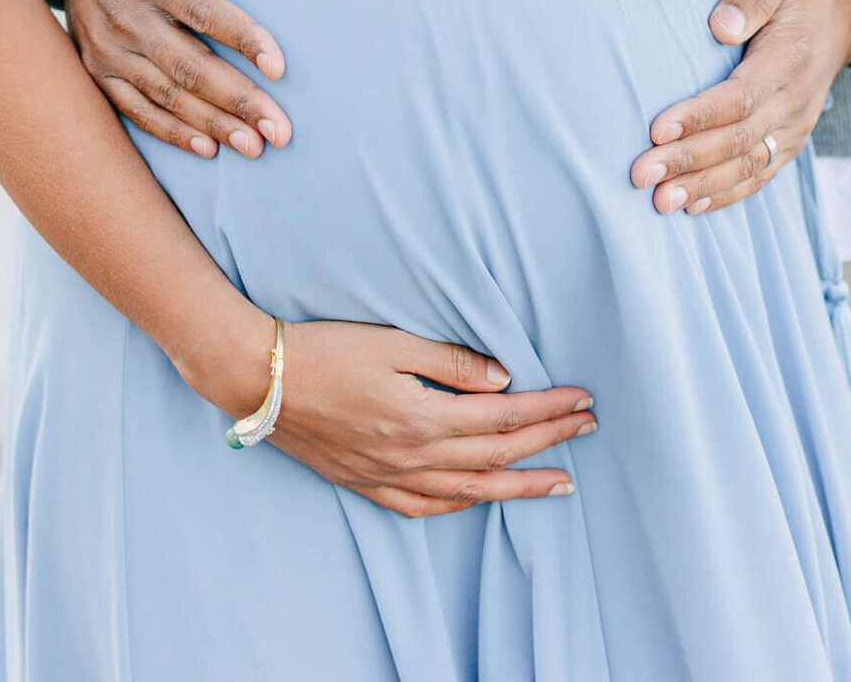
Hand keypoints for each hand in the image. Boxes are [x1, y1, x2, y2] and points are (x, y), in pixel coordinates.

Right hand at [41, 0, 291, 160]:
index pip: (205, 12)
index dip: (244, 39)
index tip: (279, 68)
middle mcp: (127, 18)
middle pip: (191, 67)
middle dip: (239, 101)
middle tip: (280, 131)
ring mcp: (108, 50)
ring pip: (168, 96)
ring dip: (213, 125)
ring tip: (255, 146)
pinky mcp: (97, 72)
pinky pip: (136, 110)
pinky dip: (172, 132)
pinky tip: (208, 148)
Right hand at [184, 313, 594, 517]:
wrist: (260, 380)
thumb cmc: (327, 349)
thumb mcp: (394, 342)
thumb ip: (452, 363)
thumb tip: (504, 379)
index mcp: (422, 417)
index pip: (504, 417)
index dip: (548, 409)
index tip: (584, 400)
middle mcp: (411, 456)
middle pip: (497, 455)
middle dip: (549, 442)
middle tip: (589, 429)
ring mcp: (389, 477)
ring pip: (470, 490)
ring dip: (520, 484)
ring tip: (560, 482)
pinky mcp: (368, 484)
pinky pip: (426, 507)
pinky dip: (463, 504)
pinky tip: (484, 497)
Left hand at [631, 0, 850, 215]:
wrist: (847, 6)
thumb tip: (721, 27)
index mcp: (790, 58)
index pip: (740, 97)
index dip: (698, 118)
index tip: (656, 130)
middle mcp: (796, 100)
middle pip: (738, 140)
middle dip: (687, 161)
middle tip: (641, 175)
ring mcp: (796, 124)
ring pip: (748, 166)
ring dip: (703, 186)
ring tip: (660, 203)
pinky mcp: (792, 137)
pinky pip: (762, 173)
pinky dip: (729, 194)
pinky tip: (695, 206)